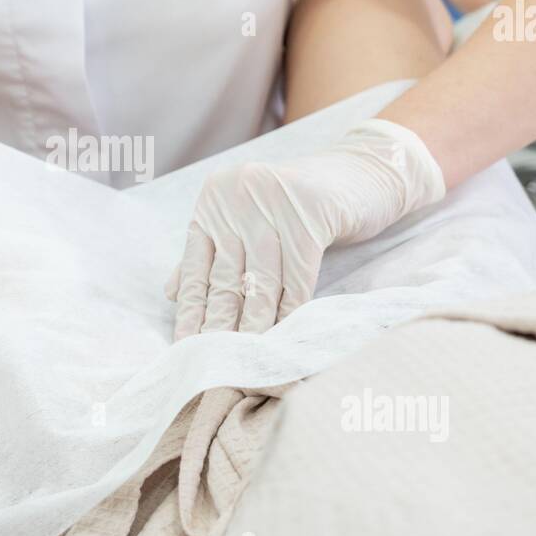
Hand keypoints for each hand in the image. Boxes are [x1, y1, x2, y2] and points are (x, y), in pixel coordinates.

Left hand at [166, 119, 444, 338]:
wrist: (364, 173)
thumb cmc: (301, 206)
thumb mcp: (250, 222)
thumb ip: (212, 251)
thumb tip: (171, 292)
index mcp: (215, 201)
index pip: (195, 265)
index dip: (192, 309)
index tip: (185, 345)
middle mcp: (236, 198)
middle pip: (226, 276)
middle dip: (220, 324)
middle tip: (213, 362)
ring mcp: (271, 203)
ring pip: (261, 280)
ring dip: (255, 325)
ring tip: (248, 359)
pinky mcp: (309, 213)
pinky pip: (297, 276)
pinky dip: (291, 309)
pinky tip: (285, 336)